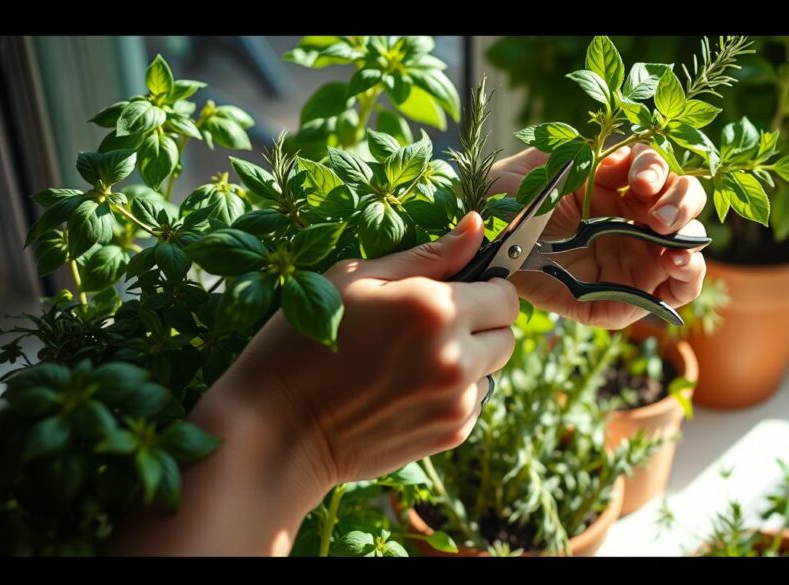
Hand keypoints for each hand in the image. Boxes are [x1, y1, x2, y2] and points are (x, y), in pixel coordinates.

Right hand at [216, 210, 516, 486]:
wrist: (280, 429)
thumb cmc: (305, 342)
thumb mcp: (357, 280)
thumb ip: (428, 255)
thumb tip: (476, 226)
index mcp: (436, 309)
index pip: (506, 295)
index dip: (486, 290)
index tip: (459, 292)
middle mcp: (456, 357)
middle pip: (508, 335)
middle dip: (482, 326)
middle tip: (433, 328)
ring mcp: (456, 402)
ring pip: (493, 371)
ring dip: (469, 363)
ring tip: (412, 363)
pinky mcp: (451, 435)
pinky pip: (474, 404)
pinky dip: (453, 396)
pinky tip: (406, 392)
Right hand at [492, 144, 707, 329]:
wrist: (487, 222)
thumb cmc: (522, 264)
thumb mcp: (566, 297)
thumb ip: (608, 306)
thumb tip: (650, 302)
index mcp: (635, 273)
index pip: (683, 278)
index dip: (689, 271)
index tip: (678, 260)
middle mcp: (639, 238)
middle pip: (690, 228)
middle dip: (686, 224)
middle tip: (661, 221)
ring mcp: (629, 200)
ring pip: (679, 188)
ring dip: (672, 190)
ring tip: (643, 190)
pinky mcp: (612, 166)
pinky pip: (643, 159)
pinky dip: (643, 165)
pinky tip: (622, 175)